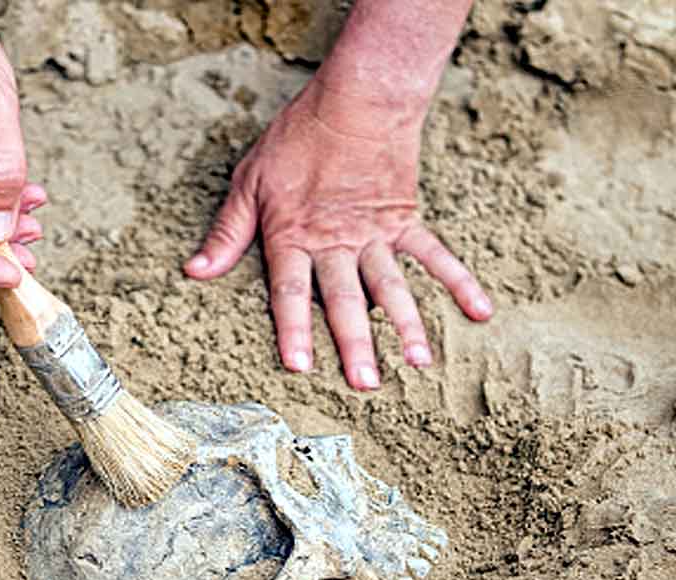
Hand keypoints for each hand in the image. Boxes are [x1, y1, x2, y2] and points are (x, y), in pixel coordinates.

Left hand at [184, 81, 492, 389]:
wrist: (356, 99)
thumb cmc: (296, 140)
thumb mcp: (249, 182)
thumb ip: (228, 232)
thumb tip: (196, 271)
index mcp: (293, 235)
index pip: (292, 290)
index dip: (293, 329)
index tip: (299, 366)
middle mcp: (336, 241)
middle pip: (347, 299)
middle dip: (355, 344)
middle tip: (365, 384)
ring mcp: (375, 233)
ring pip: (392, 286)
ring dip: (406, 325)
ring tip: (418, 363)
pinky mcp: (405, 220)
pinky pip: (435, 255)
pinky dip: (458, 282)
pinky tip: (480, 311)